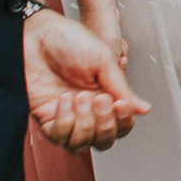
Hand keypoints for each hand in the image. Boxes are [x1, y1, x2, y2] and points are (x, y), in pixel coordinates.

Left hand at [24, 9, 150, 151]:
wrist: (36, 35)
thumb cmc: (68, 40)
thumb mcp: (103, 61)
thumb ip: (122, 88)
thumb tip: (143, 109)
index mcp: (105, 95)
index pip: (121, 125)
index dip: (124, 121)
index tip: (121, 105)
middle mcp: (87, 111)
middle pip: (104, 141)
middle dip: (105, 125)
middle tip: (101, 99)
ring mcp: (67, 117)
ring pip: (81, 145)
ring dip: (84, 124)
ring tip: (80, 97)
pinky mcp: (46, 119)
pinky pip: (59, 138)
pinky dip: (64, 122)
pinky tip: (64, 100)